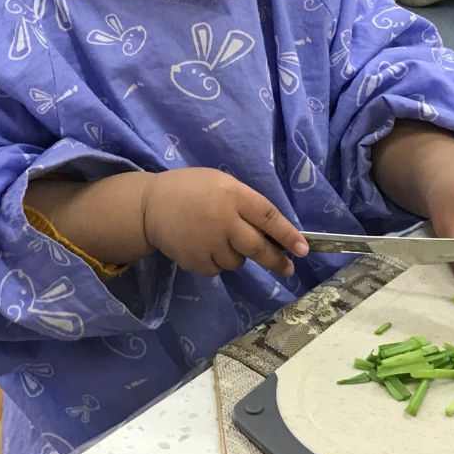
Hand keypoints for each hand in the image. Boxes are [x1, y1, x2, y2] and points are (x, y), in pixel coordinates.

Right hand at [140, 168, 307, 278]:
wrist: (149, 206)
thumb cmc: (192, 189)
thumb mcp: (221, 184)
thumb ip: (245, 203)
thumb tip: (273, 232)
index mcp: (233, 195)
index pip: (267, 216)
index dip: (288, 234)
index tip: (304, 248)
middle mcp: (223, 220)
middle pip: (258, 248)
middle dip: (276, 260)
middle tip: (289, 268)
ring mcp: (208, 243)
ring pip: (237, 261)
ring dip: (236, 255)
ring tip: (217, 237)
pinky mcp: (195, 261)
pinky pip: (218, 270)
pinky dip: (216, 262)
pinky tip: (203, 246)